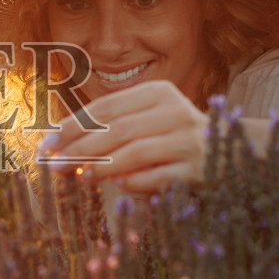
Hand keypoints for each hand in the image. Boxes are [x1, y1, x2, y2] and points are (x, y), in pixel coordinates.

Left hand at [36, 80, 209, 193]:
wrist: (232, 150)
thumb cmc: (177, 135)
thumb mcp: (149, 118)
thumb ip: (113, 127)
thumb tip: (62, 146)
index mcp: (158, 92)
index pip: (106, 108)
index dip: (72, 126)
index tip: (46, 144)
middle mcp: (174, 111)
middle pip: (116, 130)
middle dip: (79, 148)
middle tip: (54, 164)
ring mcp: (188, 139)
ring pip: (134, 152)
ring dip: (102, 166)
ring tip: (79, 176)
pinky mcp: (196, 168)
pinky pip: (156, 177)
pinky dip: (134, 182)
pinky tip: (117, 185)